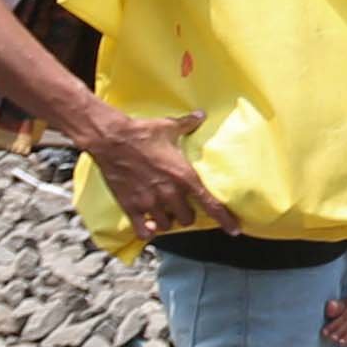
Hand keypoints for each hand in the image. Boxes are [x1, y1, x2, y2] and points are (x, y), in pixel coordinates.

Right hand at [84, 104, 228, 234]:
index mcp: (184, 176)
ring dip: (168, 221)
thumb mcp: (169, 127)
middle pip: (187, 219)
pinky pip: (144, 231)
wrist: (112, 139)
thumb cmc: (142, 133)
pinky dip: (148, 231)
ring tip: (165, 213)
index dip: (225, 219)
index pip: (210, 204)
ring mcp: (149, 202)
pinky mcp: (131, 207)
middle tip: (182, 207)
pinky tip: (149, 225)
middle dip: (186, 214)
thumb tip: (200, 115)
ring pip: (167, 226)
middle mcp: (169, 193)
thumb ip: (188, 124)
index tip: (234, 230)